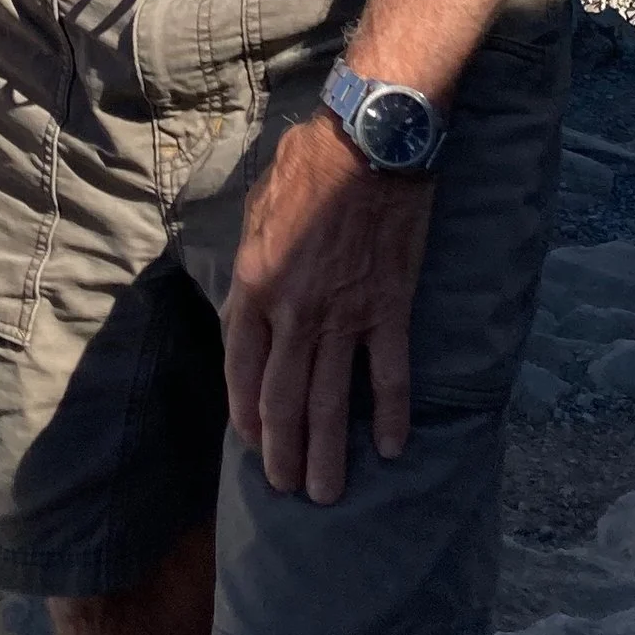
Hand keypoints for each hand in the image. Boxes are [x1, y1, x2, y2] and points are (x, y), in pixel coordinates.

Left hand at [223, 111, 432, 505]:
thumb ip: (250, 259)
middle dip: (284, 452)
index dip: (245, 413)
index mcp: (256, 285)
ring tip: (328, 494)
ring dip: (329, 453)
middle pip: (284, 399)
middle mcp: (295, 312)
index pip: (241, 368)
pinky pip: (389, 375)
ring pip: (331, 402)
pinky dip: (391, 416)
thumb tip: (245, 298)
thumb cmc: (309, 162)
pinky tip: (393, 448)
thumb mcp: (257, 205)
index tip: (253, 443)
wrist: (370, 140)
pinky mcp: (388, 309)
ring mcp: (344, 316)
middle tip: (289, 489)